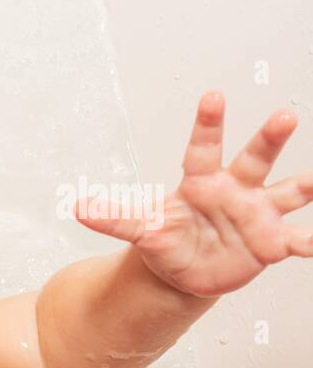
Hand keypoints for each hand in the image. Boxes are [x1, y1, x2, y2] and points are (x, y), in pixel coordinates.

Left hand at [76, 91, 312, 296]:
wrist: (188, 270)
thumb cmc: (168, 239)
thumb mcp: (142, 229)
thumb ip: (114, 218)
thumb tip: (77, 207)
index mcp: (201, 182)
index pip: (203, 148)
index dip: (207, 123)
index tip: (212, 96)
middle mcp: (235, 190)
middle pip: (255, 158)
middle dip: (269, 139)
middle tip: (285, 115)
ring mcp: (257, 214)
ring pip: (286, 192)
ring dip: (305, 185)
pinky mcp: (271, 242)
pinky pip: (295, 239)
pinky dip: (307, 241)